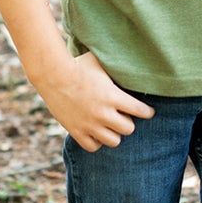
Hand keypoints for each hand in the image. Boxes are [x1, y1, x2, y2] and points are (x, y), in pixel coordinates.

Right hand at [38, 51, 154, 151]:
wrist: (53, 75)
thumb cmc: (78, 65)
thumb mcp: (101, 63)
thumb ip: (117, 66)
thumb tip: (132, 56)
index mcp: (112, 96)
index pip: (140, 111)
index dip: (147, 112)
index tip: (148, 112)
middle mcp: (103, 113)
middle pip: (128, 129)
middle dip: (128, 122)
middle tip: (122, 116)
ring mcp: (89, 124)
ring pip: (114, 141)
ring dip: (114, 133)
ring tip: (110, 125)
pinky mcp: (76, 131)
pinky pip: (93, 147)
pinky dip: (97, 141)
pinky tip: (96, 132)